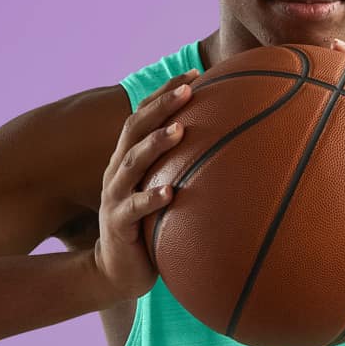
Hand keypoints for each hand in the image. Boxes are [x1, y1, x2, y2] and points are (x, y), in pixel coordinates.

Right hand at [94, 69, 198, 298]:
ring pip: (132, 162)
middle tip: (188, 88)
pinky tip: (170, 192)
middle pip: (136, 128)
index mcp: (128, 158)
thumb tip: (229, 147)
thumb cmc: (148, 226)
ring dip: (156, 144)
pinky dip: (150, 198)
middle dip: (161, 105)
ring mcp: (115, 196)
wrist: (115, 271)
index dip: (165, 92)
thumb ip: (181, 168)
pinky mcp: (118, 225)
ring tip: (180, 130)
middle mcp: (118, 170)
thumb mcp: (162, 190)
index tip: (196, 74)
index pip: (144, 115)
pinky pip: (133, 209)